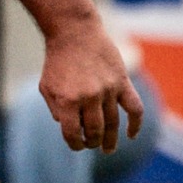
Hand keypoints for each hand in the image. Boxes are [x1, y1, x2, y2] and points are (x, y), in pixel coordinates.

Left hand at [39, 18, 143, 152]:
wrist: (74, 33)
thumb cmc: (57, 62)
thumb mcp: (47, 87)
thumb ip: (56, 110)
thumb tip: (69, 128)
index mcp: (67, 100)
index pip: (73, 134)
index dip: (75, 144)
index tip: (77, 145)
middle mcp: (89, 97)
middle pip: (95, 131)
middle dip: (92, 142)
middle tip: (91, 145)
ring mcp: (108, 90)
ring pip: (113, 123)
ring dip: (111, 139)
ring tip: (108, 149)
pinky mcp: (122, 82)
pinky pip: (134, 108)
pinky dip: (135, 124)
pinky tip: (131, 135)